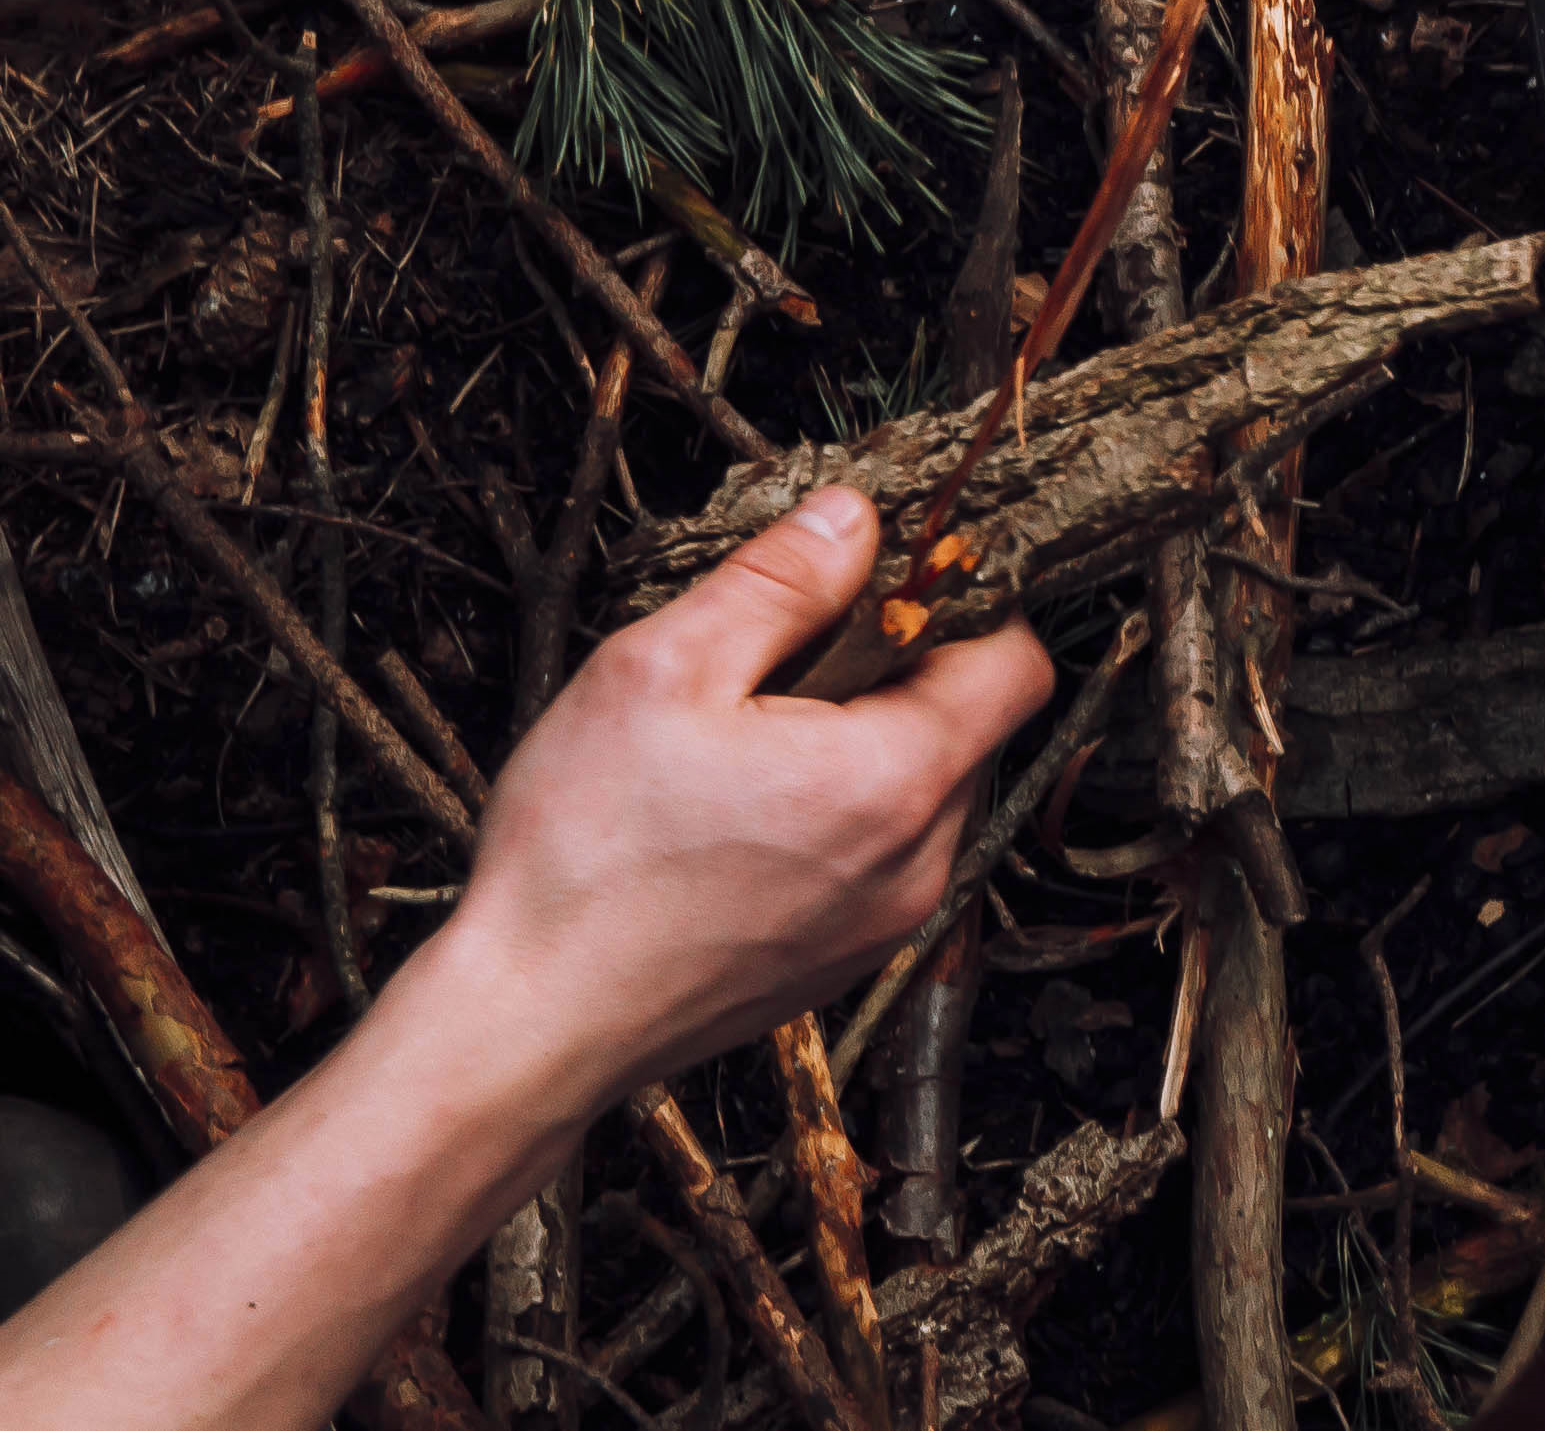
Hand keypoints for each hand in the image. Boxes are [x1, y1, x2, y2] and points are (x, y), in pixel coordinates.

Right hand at [430, 490, 1049, 1103]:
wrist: (527, 1026)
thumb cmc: (584, 854)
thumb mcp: (661, 670)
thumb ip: (777, 581)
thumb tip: (855, 518)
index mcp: (896, 780)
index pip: (1017, 665)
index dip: (966, 606)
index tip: (885, 586)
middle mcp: (920, 863)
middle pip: (970, 728)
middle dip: (900, 674)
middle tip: (786, 661)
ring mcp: (887, 924)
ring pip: (925, 794)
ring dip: (865, 747)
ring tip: (748, 742)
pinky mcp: (843, 962)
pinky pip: (881, 858)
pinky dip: (837, 817)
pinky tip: (737, 814)